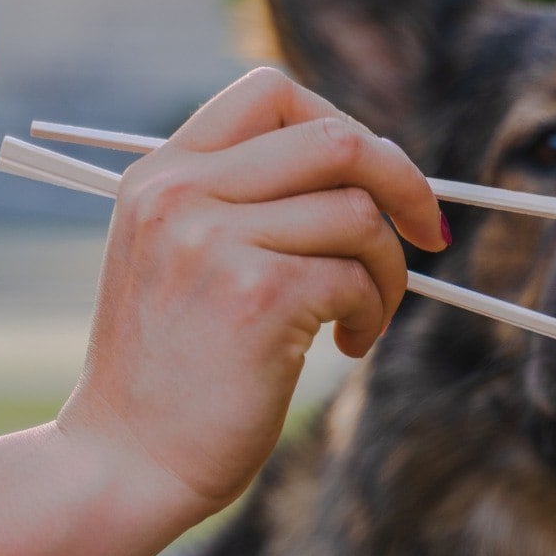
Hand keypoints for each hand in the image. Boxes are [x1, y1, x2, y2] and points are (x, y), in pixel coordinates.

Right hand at [56, 67, 446, 523]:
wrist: (126, 463)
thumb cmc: (176, 371)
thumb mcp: (186, 260)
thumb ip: (251, 203)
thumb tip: (381, 168)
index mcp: (161, 173)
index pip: (272, 93)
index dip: (349, 127)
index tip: (380, 180)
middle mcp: (180, 192)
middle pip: (336, 139)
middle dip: (406, 184)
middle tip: (430, 235)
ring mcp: (212, 240)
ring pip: (359, 214)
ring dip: (390, 270)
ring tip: (365, 316)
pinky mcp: (255, 295)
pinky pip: (357, 277)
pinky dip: (374, 311)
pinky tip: (349, 344)